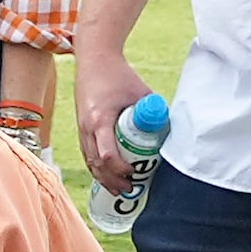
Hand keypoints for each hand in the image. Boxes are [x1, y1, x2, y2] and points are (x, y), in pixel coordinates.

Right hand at [72, 49, 157, 189]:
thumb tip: (170, 132)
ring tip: (118, 190)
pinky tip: (106, 176)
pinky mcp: (80, 128)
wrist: (94, 61)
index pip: (108, 154)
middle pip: (96, 164)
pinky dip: (96, 168)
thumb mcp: (141, 93)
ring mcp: (81, 129)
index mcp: (100, 120)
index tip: (136, 172)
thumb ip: (154, 112)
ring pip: (89, 162)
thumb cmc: (119, 75)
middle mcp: (86, 128)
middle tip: (130, 190)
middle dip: (112, 180)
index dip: (121, 169)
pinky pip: (86, 154)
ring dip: (102, 178)